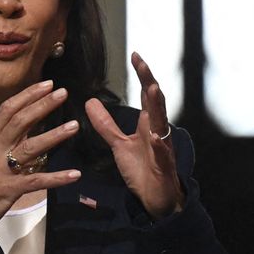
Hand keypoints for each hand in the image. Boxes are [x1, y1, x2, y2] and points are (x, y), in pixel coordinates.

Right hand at [0, 80, 83, 232]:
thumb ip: (4, 140)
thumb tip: (25, 124)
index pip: (8, 110)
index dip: (27, 95)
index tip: (47, 84)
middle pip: (20, 122)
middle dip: (42, 106)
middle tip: (63, 93)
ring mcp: (3, 169)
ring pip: (30, 147)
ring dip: (54, 136)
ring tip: (74, 126)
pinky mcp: (10, 189)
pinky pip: (36, 181)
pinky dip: (56, 178)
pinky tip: (74, 174)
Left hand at [86, 52, 182, 219]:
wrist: (154, 198)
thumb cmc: (142, 169)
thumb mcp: (118, 144)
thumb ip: (106, 124)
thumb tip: (90, 102)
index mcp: (149, 124)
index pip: (147, 94)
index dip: (143, 75)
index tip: (135, 55)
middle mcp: (158, 131)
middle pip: (156, 101)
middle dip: (149, 81)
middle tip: (142, 62)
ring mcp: (162, 147)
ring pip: (162, 123)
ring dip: (158, 105)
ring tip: (152, 87)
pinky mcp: (163, 166)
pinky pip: (162, 154)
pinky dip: (160, 145)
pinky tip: (156, 136)